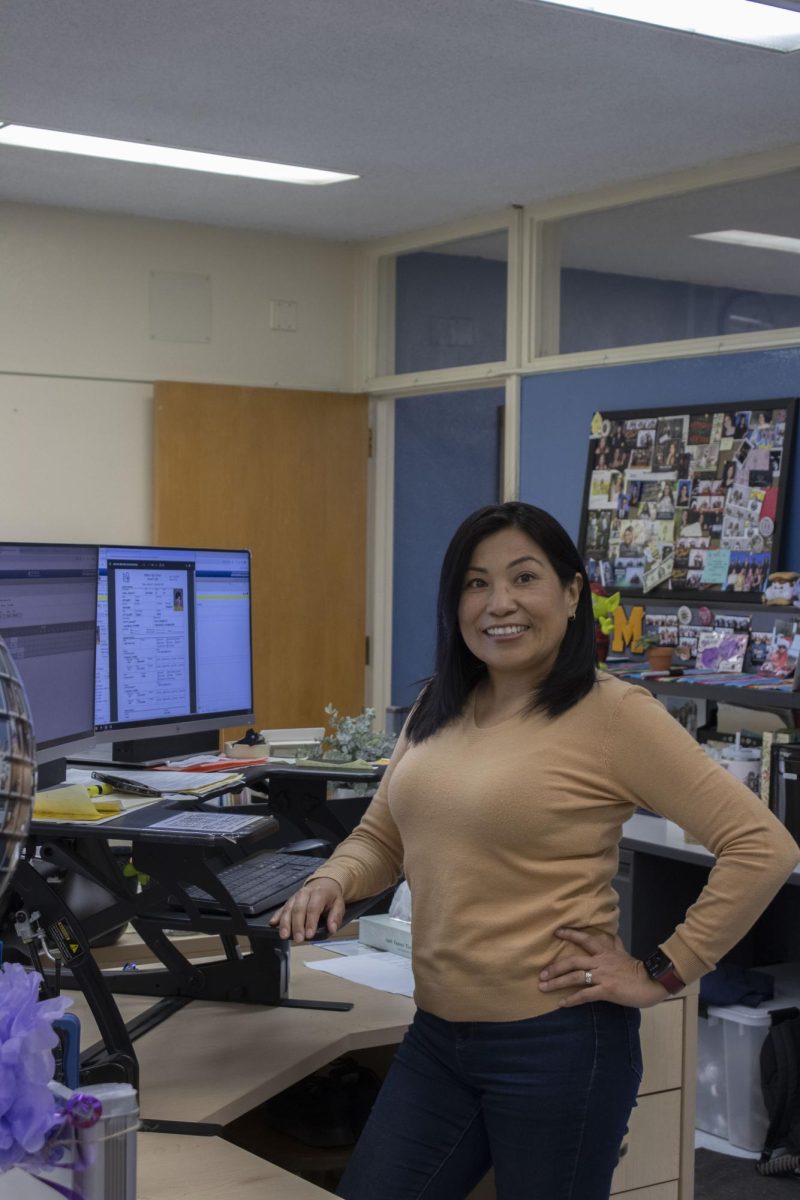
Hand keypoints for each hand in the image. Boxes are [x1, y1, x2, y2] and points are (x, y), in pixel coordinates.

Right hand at [269, 877, 344, 942]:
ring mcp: (295, 897)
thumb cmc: (331, 896)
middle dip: (297, 925)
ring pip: (288, 909)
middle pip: (298, 909)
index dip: (310, 922)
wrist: (324, 882)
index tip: (309, 935)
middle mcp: (305, 894)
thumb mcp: (339, 904)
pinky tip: (273, 923)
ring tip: (284, 935)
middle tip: (297, 939)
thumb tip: (332, 929)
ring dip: (285, 923)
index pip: (313, 908)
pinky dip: (277, 916)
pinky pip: (282, 908)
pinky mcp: (290, 900)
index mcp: (319, 893)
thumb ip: (335, 917)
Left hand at [539, 927, 668, 1008]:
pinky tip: (562, 1003)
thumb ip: (616, 945)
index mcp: (605, 952)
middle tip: (541, 973)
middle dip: (555, 967)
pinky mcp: (606, 990)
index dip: (570, 934)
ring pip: (575, 977)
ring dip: (557, 982)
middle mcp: (601, 962)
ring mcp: (603, 976)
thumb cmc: (638, 970)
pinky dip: (572, 999)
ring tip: (544, 987)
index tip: (556, 932)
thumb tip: (613, 935)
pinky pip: (585, 995)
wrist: (652, 982)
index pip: (585, 939)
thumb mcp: (625, 953)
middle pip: (572, 961)